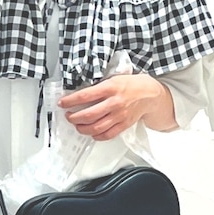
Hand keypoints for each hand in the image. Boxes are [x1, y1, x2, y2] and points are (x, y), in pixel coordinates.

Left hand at [58, 73, 174, 139]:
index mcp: (110, 88)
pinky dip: (96, 136)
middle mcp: (114, 103)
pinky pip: (107, 135)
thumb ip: (98, 87)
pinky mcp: (123, 125)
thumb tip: (80, 94)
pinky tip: (91, 132)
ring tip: (77, 125)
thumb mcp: (114, 78)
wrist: (150, 94)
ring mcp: (119, 115)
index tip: (62, 103)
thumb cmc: (131, 85)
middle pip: (88, 115)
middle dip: (73, 117)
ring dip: (82, 128)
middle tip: (69, 116)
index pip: (85, 96)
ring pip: (95, 127)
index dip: (70, 101)